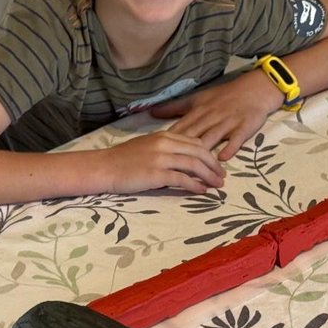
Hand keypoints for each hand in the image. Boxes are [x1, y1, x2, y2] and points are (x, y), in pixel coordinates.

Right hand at [101, 131, 225, 194]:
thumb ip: (166, 148)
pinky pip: (182, 179)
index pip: (195, 142)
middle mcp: (165, 144)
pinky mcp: (156, 174)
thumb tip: (184, 157)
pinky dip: (195, 185)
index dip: (209, 154)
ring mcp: (161, 158)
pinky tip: (202, 191)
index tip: (217, 164)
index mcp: (164, 135)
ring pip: (193, 165)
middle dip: (214, 165)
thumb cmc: (123, 159)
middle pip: (199, 152)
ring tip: (217, 185)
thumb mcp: (147, 146)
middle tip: (222, 176)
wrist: (104, 167)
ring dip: (209, 176)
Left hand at [149, 69, 278, 160]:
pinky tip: (223, 158)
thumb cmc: (223, 96)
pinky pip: (236, 138)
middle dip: (182, 152)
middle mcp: (210, 117)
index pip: (180, 129)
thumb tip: (150, 112)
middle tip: (170, 168)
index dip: (167, 142)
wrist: (254, 89)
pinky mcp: (244, 127)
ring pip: (213, 138)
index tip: (157, 156)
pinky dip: (230, 147)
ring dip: (204, 155)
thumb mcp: (197, 98)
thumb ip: (174, 107)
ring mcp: (227, 122)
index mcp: (197, 111)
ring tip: (196, 171)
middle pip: (194, 136)